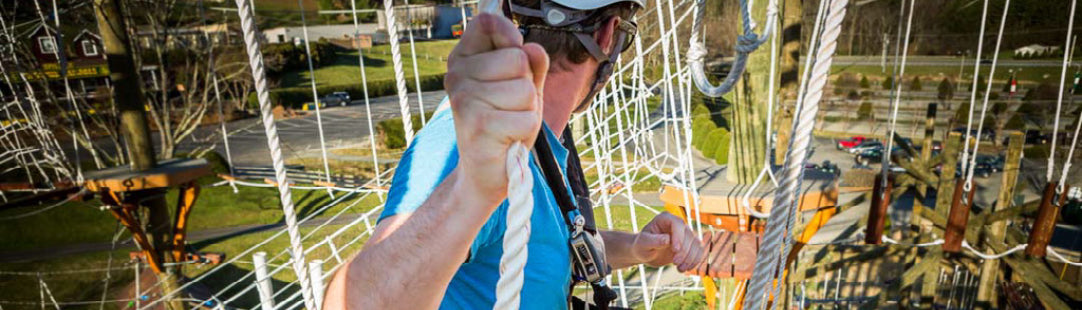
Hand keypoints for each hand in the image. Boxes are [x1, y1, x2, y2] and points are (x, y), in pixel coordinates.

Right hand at [445, 13, 549, 204]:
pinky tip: (508, 139)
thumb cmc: (504, 125)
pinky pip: (528, 116)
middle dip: (527, 85)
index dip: (509, 34)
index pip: (486, 22)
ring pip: (525, 89)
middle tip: (510, 106)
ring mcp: (465, 99)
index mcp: (463, 59)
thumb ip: (531, 65)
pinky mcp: (478, 124)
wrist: (485, 172)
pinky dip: (526, 130)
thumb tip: (533, 48)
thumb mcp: (522, 89)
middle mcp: (457, 75)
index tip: (515, 54)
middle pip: (517, 58)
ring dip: (528, 110)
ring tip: (508, 123)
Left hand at [631, 212, 703, 271]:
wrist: (646, 253)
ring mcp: (685, 234)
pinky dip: (695, 260)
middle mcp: (677, 224)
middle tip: (675, 263)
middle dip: (684, 251)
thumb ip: (653, 240)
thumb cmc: (641, 246)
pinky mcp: (689, 244)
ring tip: (680, 269)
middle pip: (689, 235)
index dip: (679, 236)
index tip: (675, 250)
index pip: (677, 224)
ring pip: (696, 244)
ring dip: (691, 258)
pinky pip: (698, 251)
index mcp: (665, 218)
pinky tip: (686, 268)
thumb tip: (667, 239)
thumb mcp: (643, 243)